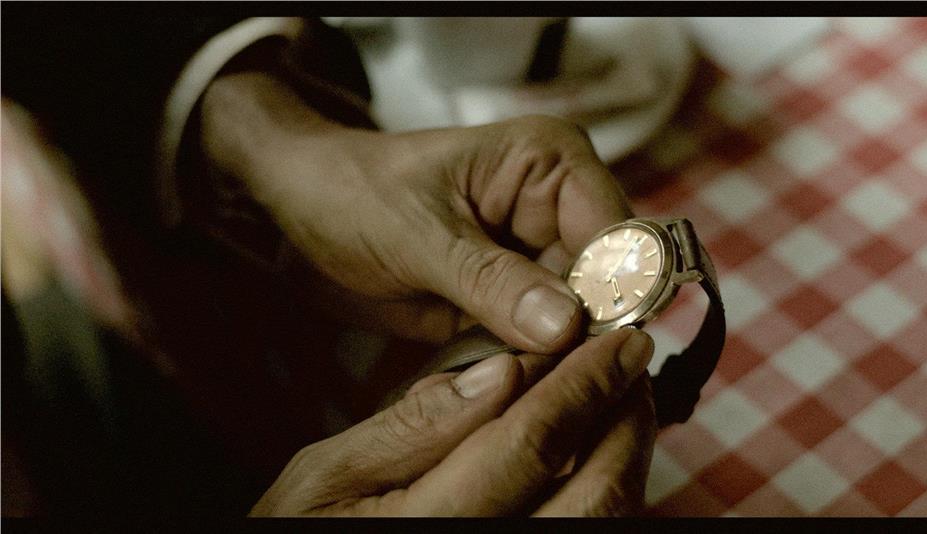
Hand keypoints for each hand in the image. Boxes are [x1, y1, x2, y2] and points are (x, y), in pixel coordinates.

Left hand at [200, 72, 632, 352]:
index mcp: (551, 164)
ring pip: (582, 324)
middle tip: (552, 391)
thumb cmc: (353, 194)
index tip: (589, 353)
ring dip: (555, 363)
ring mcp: (540, 259)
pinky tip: (505, 394)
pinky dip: (527, 370)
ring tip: (523, 396)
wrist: (303, 211)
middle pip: (610, 287)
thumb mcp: (418, 234)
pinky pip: (542, 344)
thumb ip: (491, 280)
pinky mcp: (516, 301)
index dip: (613, 296)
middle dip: (585, 340)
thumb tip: (568, 326)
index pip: (619, 234)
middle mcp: (560, 210)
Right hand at [250, 328, 655, 515]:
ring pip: (603, 519)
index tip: (618, 341)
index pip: (533, 443)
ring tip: (624, 397)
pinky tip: (600, 449)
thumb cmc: (300, 529)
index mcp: (433, 524)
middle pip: (593, 492)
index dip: (584, 386)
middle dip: (625, 419)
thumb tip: (501, 375)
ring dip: (628, 453)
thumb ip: (413, 427)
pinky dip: (610, 489)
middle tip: (633, 361)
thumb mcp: (328, 472)